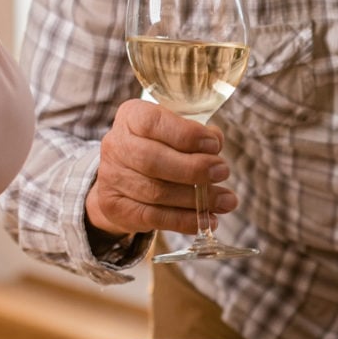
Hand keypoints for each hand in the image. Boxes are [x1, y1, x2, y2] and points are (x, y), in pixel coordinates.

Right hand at [82, 98, 237, 237]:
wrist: (123, 180)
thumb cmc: (159, 148)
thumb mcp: (175, 132)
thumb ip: (195, 134)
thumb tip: (215, 143)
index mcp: (130, 117)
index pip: (152, 123)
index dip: (186, 134)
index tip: (214, 145)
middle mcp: (116, 145)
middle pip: (153, 160)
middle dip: (193, 168)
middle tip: (222, 172)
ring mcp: (112, 178)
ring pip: (156, 192)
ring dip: (196, 199)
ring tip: (225, 201)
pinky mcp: (116, 208)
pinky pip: (154, 217)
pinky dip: (184, 220)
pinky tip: (206, 220)